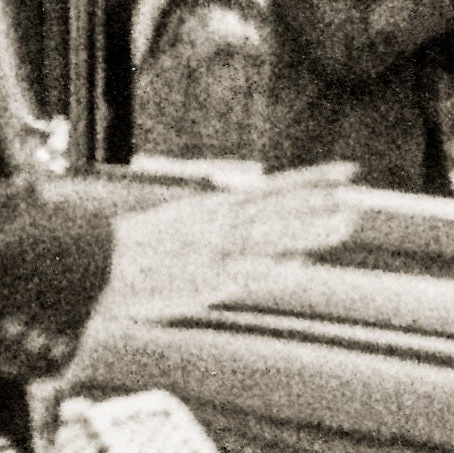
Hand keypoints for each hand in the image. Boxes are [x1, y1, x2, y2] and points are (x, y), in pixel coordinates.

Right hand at [96, 178, 356, 324]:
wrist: (94, 263)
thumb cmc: (136, 249)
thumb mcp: (184, 222)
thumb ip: (219, 219)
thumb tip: (245, 211)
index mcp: (215, 207)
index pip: (278, 188)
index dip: (316, 179)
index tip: (349, 170)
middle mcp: (220, 224)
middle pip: (281, 210)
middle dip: (322, 206)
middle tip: (360, 199)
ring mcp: (213, 251)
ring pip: (270, 237)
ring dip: (310, 231)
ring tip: (346, 224)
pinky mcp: (200, 282)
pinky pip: (243, 276)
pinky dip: (272, 271)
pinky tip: (300, 267)